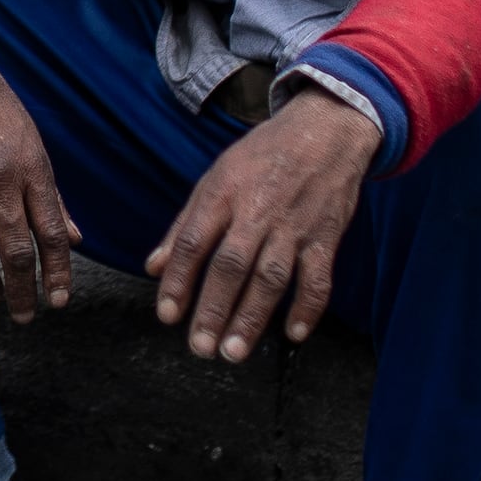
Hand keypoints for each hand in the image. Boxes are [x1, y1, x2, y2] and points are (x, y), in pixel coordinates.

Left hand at [147, 88, 382, 359]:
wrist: (326, 129)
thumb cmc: (263, 156)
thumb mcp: (215, 178)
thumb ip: (184, 225)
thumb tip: (155, 268)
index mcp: (223, 194)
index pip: (193, 242)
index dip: (178, 281)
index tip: (167, 316)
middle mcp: (257, 211)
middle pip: (231, 266)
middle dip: (213, 309)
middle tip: (199, 347)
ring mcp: (293, 226)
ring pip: (271, 278)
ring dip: (253, 317)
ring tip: (234, 351)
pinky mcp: (326, 236)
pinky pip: (318, 278)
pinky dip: (307, 308)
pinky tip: (293, 334)